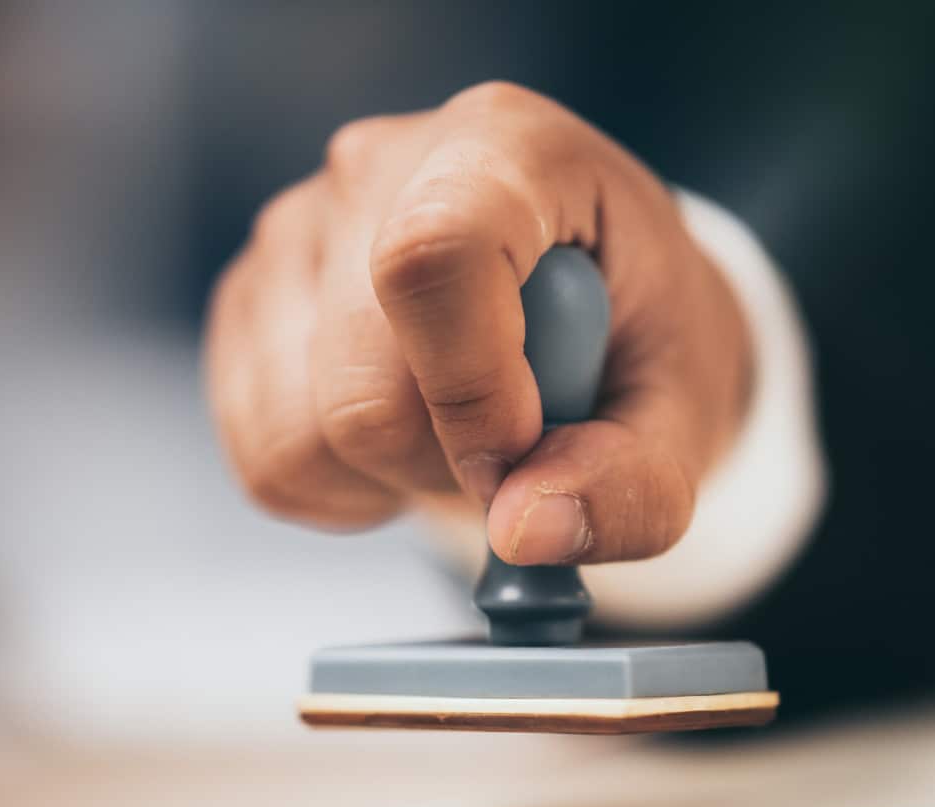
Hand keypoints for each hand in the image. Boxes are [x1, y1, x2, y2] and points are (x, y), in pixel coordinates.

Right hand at [205, 82, 752, 564]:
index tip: (525, 454)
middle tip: (517, 448)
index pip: (436, 256)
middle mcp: (375, 169)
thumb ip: (635, 479)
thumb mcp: (686, 408)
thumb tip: (523, 530)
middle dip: (447, 464)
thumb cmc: (639, 339)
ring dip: (394, 480)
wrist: (588, 316)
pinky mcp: (248, 302)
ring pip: (301, 435)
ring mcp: (294, 233)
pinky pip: (266, 455)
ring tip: (460, 432)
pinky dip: (343, 487)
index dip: (474, 390)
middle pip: (361, 385)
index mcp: (506, 149)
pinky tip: (402, 438)